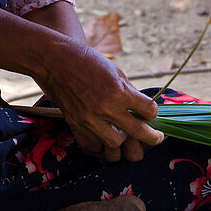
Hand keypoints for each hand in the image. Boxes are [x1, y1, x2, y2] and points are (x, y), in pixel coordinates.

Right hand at [36, 38, 162, 161]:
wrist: (56, 62)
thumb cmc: (87, 62)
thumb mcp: (115, 72)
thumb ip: (130, 92)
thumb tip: (143, 109)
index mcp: (118, 91)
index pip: (148, 111)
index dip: (153, 113)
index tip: (151, 113)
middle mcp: (105, 109)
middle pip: (137, 134)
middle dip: (151, 138)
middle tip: (155, 138)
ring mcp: (89, 120)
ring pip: (115, 147)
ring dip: (124, 145)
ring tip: (126, 139)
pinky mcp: (76, 126)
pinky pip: (93, 148)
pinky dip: (101, 148)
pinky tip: (106, 141)